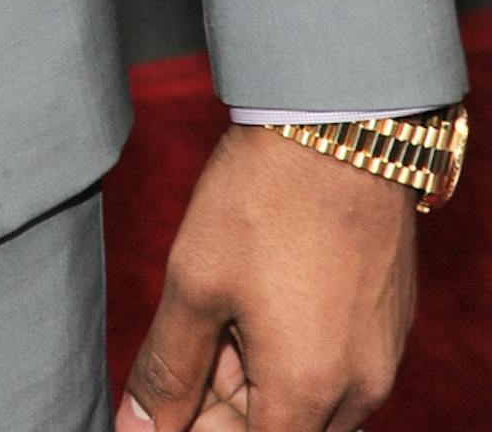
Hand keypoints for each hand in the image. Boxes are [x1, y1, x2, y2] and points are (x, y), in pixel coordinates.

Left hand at [118, 126, 416, 430]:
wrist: (339, 125)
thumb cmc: (264, 200)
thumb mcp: (195, 282)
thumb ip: (167, 367)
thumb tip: (138, 428)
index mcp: (307, 393)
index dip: (197, 429)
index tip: (170, 399)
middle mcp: (358, 390)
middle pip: (281, 431)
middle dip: (224, 406)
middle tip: (191, 342)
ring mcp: (380, 355)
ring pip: (310, 401)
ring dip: (257, 379)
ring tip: (221, 314)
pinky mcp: (387, 320)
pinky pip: (337, 365)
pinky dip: (292, 351)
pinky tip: (258, 299)